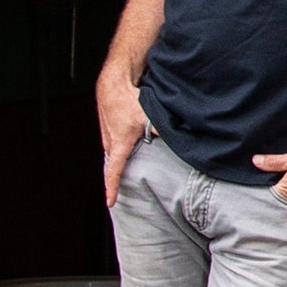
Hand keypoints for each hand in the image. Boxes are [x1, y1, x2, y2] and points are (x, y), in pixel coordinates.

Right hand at [96, 71, 149, 209]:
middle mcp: (110, 143)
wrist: (113, 84)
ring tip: (136, 159)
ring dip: (124, 157)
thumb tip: (179, 139)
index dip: (111, 189)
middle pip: (116, 164)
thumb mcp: (149, 117)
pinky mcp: (107, 130)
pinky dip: (123, 146)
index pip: (113, 172)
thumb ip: (162, 130)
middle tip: (136, 183)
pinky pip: (115, 144)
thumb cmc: (130, 99)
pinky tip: (132, 141)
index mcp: (119, 144)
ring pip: (116, 153)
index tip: (110, 202)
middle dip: (123, 174)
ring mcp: (106, 136)